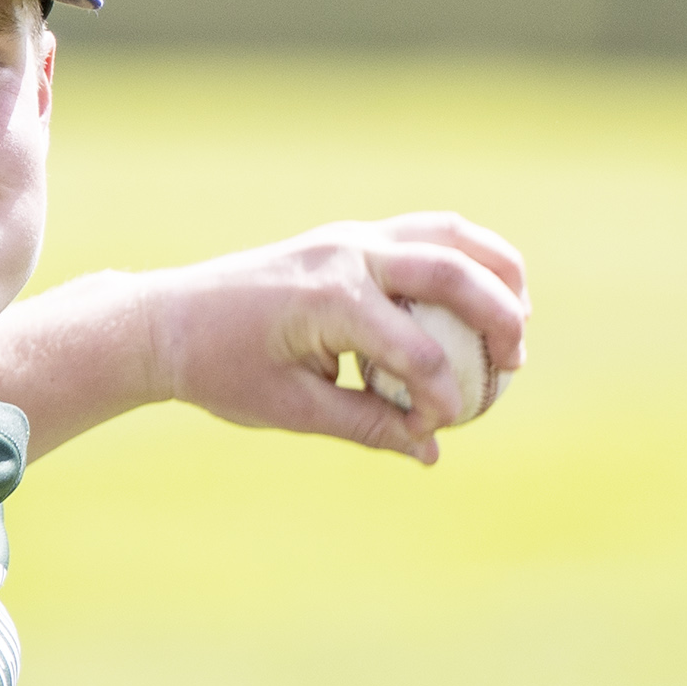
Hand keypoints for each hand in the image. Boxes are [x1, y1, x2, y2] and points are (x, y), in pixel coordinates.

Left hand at [143, 211, 527, 463]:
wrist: (166, 321)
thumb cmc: (219, 369)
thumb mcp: (290, 409)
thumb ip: (366, 426)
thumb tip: (430, 451)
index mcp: (328, 302)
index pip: (415, 351)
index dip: (441, 397)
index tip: (440, 429)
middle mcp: (345, 256)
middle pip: (452, 273)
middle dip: (499, 319)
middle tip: (517, 365)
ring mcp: (347, 237)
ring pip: (448, 235)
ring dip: (495, 271)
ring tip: (520, 319)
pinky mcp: (346, 236)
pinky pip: (423, 233)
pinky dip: (463, 257)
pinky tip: (480, 295)